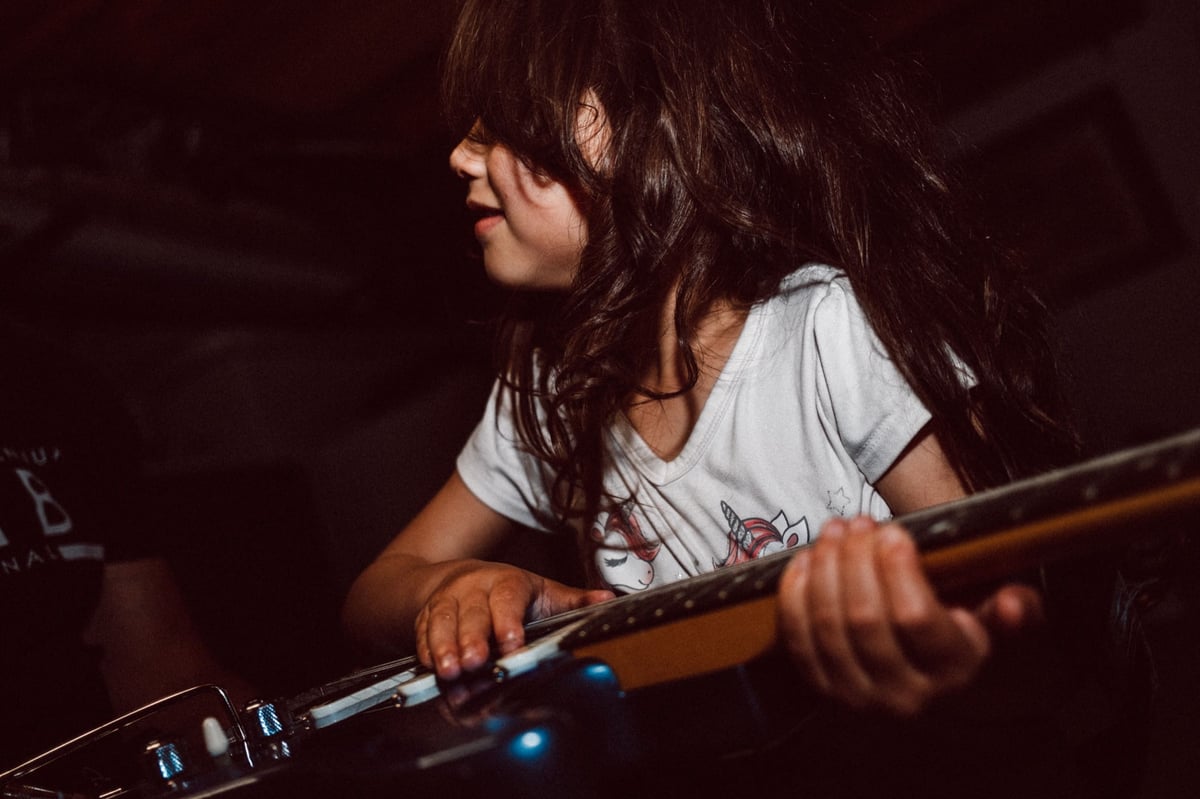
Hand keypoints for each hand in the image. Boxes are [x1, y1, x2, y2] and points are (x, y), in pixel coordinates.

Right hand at [415, 561, 613, 679]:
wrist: (460, 577)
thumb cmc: (509, 591)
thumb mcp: (543, 591)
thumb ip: (572, 599)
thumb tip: (609, 600)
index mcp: (507, 580)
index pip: (508, 598)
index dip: (508, 621)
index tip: (512, 644)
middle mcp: (474, 587)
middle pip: (472, 612)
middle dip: (472, 639)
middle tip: (475, 663)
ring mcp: (447, 600)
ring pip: (442, 621)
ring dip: (444, 647)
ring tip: (449, 671)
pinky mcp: (426, 614)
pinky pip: (422, 631)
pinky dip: (425, 650)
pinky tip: (431, 668)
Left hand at [776, 516, 1041, 715]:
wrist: (921, 686)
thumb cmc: (955, 639)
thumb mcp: (991, 628)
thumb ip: (1012, 613)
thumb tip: (1013, 603)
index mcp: (951, 672)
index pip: (914, 618)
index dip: (897, 569)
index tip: (894, 531)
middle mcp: (903, 695)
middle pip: (863, 618)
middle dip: (855, 559)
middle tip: (856, 522)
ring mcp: (857, 698)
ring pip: (827, 625)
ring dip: (824, 568)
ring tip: (833, 531)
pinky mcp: (821, 691)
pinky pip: (797, 639)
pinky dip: (796, 593)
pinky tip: (806, 559)